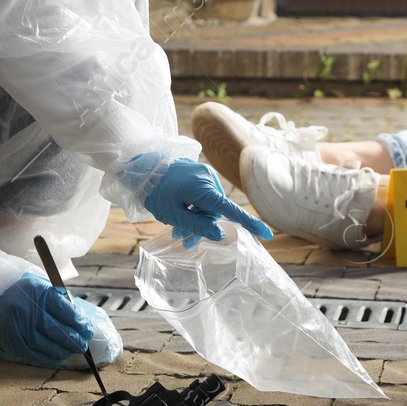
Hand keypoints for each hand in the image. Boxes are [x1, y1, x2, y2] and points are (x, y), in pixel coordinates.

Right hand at [0, 272, 94, 365]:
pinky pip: (37, 356)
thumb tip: (80, 321)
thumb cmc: (21, 292)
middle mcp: (30, 311)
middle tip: (83, 343)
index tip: (87, 330)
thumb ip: (59, 301)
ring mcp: (21, 329)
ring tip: (72, 349)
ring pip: (50, 347)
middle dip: (76, 340)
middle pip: (60, 332)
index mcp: (40, 293)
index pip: (68, 312)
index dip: (81, 324)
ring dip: (65, 350)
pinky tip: (58, 356)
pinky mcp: (14, 343)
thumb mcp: (41, 287)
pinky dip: (50, 358)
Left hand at [143, 158, 273, 247]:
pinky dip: (195, 207)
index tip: (266, 234)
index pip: (231, 210)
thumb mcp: (173, 215)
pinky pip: (204, 196)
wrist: (141, 166)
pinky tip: (180, 214)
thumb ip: (197, 226)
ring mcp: (204, 175)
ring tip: (176, 229)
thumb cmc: (155, 191)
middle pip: (216, 212)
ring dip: (196, 218)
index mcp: (203, 189)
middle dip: (203, 226)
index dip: (249, 224)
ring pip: (209, 206)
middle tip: (182, 239)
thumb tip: (222, 234)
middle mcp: (208, 179)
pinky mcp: (200, 174)